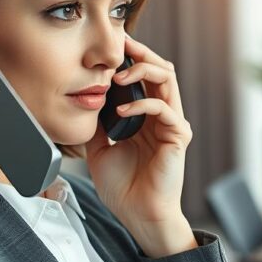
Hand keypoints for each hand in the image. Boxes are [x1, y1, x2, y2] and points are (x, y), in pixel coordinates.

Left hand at [85, 34, 195, 256]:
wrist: (138, 215)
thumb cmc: (123, 187)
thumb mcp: (98, 148)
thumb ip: (96, 124)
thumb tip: (83, 100)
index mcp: (147, 116)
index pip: (145, 75)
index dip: (130, 57)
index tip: (110, 46)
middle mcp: (163, 115)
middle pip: (161, 69)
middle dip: (140, 53)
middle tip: (119, 46)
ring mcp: (173, 124)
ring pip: (167, 80)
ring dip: (143, 70)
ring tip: (119, 75)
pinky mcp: (178, 136)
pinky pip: (164, 108)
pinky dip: (141, 104)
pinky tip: (121, 111)